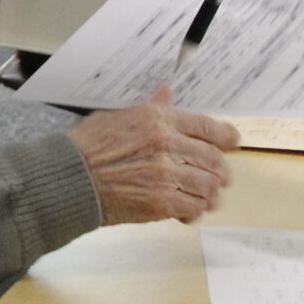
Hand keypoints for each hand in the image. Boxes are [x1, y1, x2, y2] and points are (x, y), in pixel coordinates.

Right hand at [65, 86, 236, 224]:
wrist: (70, 180)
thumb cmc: (87, 148)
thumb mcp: (118, 116)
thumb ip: (150, 107)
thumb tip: (167, 92)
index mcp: (158, 119)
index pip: (207, 126)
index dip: (226, 137)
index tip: (233, 142)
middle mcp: (166, 144)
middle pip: (213, 159)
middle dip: (220, 170)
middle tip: (219, 176)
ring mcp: (165, 175)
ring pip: (208, 185)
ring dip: (209, 192)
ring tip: (204, 196)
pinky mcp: (161, 203)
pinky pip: (193, 207)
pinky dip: (195, 210)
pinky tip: (187, 210)